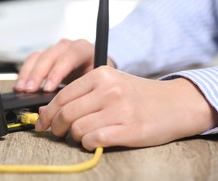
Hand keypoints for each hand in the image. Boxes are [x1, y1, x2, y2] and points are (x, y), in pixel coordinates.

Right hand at [14, 39, 114, 92]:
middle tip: (30, 90)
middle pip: (50, 56)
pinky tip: (20, 85)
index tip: (48, 88)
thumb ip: (78, 92)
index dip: (57, 72)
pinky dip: (25, 73)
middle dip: (38, 74)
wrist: (97, 68)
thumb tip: (58, 107)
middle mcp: (67, 46)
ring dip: (28, 74)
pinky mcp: (45, 55)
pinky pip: (31, 60)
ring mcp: (55, 50)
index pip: (69, 57)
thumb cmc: (97, 77)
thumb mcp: (93, 83)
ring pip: (38, 57)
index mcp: (83, 49)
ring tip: (22, 89)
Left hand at [35, 66, 217, 149]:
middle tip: (57, 133)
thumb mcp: (109, 85)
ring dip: (74, 137)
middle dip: (56, 128)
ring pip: (77, 129)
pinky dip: (88, 144)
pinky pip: (93, 140)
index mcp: (101, 75)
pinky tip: (94, 141)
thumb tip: (44, 111)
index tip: (42, 123)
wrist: (175, 103)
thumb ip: (79, 95)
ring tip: (82, 136)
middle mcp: (109, 89)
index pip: (62, 96)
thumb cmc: (137, 95)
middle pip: (66, 113)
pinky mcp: (130, 129)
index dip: (47, 113)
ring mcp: (120, 109)